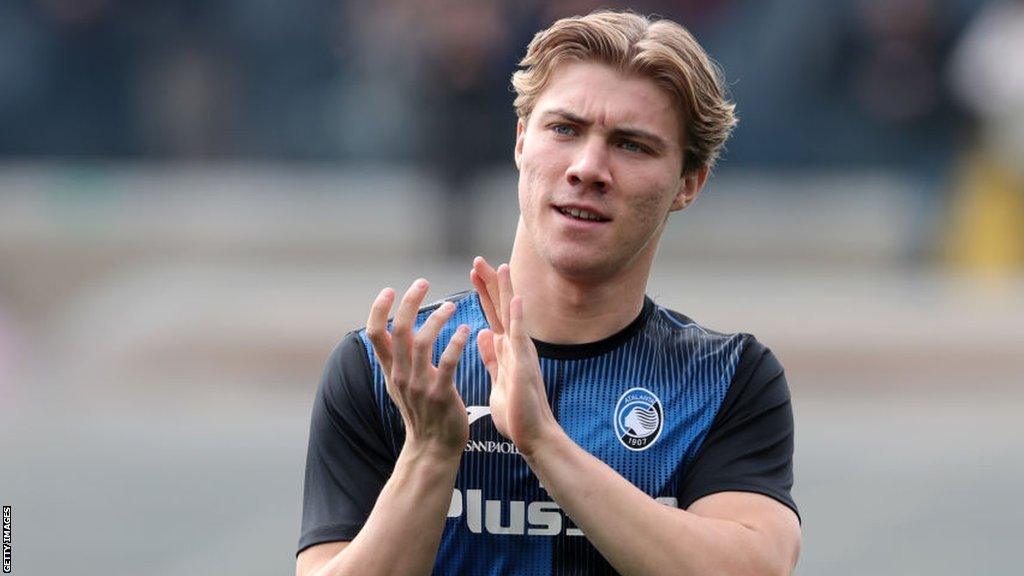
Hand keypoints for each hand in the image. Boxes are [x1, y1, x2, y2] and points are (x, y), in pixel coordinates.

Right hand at [366, 279, 470, 459]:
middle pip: (398, 330)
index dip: (379, 308)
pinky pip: (447, 363)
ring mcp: (419, 385)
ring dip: (437, 319)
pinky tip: (466, 329)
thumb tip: (390, 331)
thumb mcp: (400, 384)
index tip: (390, 289)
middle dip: (409, 302)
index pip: (374, 333)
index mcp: (391, 369)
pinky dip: (457, 342)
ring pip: (423, 342)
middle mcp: (400, 375)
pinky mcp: (440, 394)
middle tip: (422, 282)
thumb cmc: (422, 411)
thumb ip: (396, 358)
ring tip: (451, 305)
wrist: (433, 447)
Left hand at [471, 258, 559, 455]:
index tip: (474, 273)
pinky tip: (515, 299)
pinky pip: (520, 338)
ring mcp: (522, 354)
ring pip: (512, 316)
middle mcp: (516, 347)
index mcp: (506, 350)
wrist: (532, 436)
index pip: (492, 315)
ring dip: (505, 291)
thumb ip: (491, 357)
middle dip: (490, 284)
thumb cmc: (517, 413)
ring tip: (501, 266)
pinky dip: (517, 317)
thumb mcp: (498, 379)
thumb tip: (482, 334)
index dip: (483, 293)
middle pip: (501, 308)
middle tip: (478, 260)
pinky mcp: (524, 366)